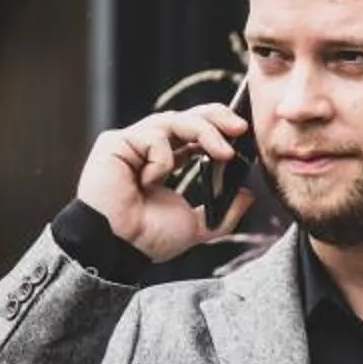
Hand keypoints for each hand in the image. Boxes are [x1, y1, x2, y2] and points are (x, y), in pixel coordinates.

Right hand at [76, 104, 254, 261]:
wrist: (119, 247)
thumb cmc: (148, 238)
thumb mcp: (197, 226)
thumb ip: (223, 212)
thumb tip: (247, 195)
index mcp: (165, 161)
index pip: (193, 132)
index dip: (217, 128)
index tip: (243, 134)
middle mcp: (148, 148)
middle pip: (185, 116)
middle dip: (216, 117)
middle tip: (240, 128)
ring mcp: (131, 143)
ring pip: (173, 120)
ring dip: (204, 133)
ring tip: (224, 154)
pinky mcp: (115, 143)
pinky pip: (152, 138)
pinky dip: (162, 159)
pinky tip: (150, 181)